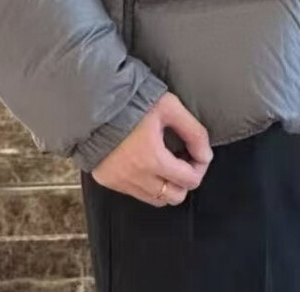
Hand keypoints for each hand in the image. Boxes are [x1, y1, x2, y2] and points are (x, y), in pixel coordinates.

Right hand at [90, 91, 212, 205]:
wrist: (94, 101)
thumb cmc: (133, 101)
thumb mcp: (169, 107)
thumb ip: (193, 131)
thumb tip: (205, 155)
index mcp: (153, 159)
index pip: (190, 180)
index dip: (200, 167)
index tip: (198, 154)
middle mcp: (136, 177)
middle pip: (174, 196)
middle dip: (184, 180)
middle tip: (182, 159)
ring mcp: (120, 182)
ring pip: (155, 199)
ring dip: (166, 185)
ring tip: (164, 162)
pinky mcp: (108, 180)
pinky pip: (135, 193)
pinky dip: (146, 184)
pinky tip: (145, 163)